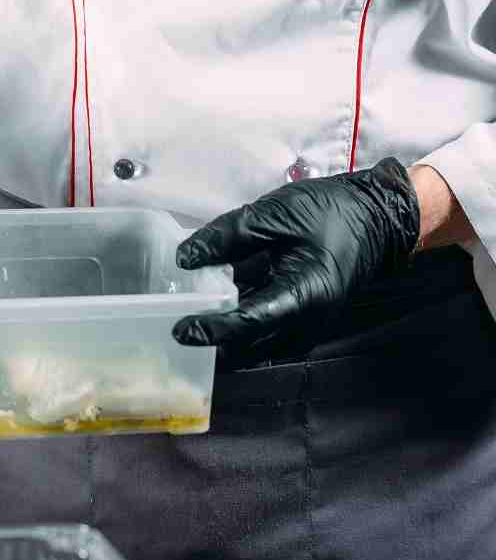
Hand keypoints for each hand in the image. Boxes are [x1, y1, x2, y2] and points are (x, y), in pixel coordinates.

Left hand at [170, 157, 420, 367]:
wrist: (379, 216)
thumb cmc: (332, 211)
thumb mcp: (274, 214)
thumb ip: (227, 236)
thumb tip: (185, 258)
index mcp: (305, 293)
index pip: (249, 323)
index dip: (211, 329)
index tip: (180, 330)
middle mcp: (310, 321)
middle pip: (251, 348)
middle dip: (215, 344)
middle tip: (180, 326)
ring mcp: (311, 325)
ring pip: (259, 346)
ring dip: (228, 338)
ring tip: (195, 316)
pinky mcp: (308, 319)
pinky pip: (270, 335)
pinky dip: (244, 327)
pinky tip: (222, 304)